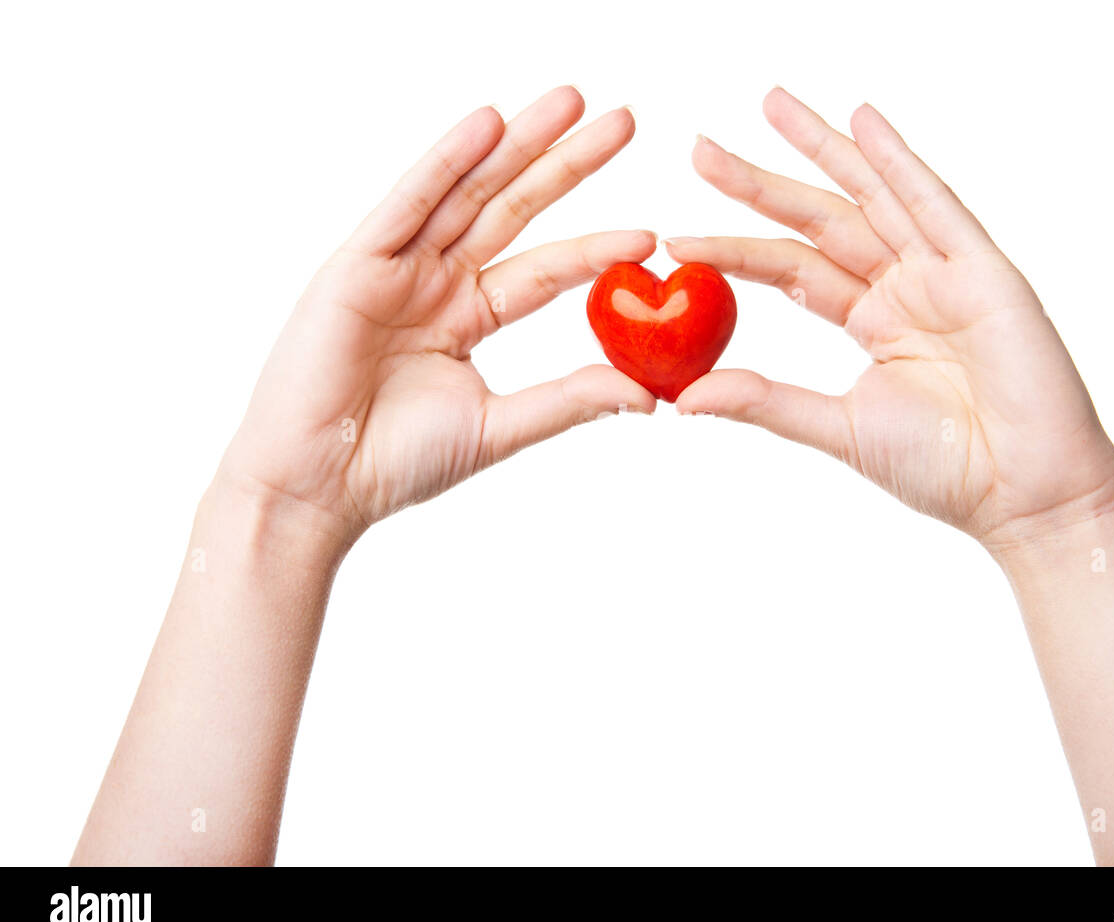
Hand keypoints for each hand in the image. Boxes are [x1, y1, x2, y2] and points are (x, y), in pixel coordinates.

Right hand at [219, 86, 655, 543]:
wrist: (318, 486)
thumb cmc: (395, 462)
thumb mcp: (497, 426)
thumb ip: (567, 401)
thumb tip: (646, 394)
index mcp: (467, 317)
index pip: (545, 269)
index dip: (595, 248)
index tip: (651, 235)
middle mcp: (436, 282)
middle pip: (514, 210)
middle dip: (566, 164)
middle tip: (625, 122)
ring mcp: (397, 268)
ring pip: (469, 193)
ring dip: (517, 144)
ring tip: (571, 101)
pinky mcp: (356, 264)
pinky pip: (408, 203)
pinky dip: (447, 162)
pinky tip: (489, 124)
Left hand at [670, 88, 1113, 549]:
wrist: (1023, 494)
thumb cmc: (944, 468)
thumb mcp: (838, 427)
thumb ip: (766, 402)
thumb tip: (685, 396)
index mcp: (873, 321)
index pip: (791, 270)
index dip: (736, 250)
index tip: (676, 239)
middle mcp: (905, 288)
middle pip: (821, 220)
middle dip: (762, 183)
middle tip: (699, 149)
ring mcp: (944, 274)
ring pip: (872, 196)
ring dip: (823, 149)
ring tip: (770, 106)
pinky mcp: (984, 270)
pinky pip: (936, 204)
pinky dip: (899, 161)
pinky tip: (863, 121)